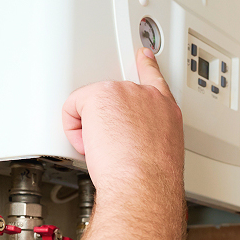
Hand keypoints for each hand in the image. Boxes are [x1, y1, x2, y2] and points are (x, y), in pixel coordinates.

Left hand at [61, 47, 183, 201]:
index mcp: (166, 110)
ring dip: (90, 129)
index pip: (155, 79)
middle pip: (113, 98)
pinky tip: (89, 146)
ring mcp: (125, 92)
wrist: (144, 185)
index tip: (143, 55)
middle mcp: (147, 97)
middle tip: (110, 149)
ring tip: (103, 152)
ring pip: (92, 105)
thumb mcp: (162, 154)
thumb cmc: (152, 179)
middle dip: (104, 122)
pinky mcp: (102, 95)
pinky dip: (73, 129)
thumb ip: (149, 138)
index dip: (147, 64)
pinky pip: (73, 107)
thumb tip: (135, 147)